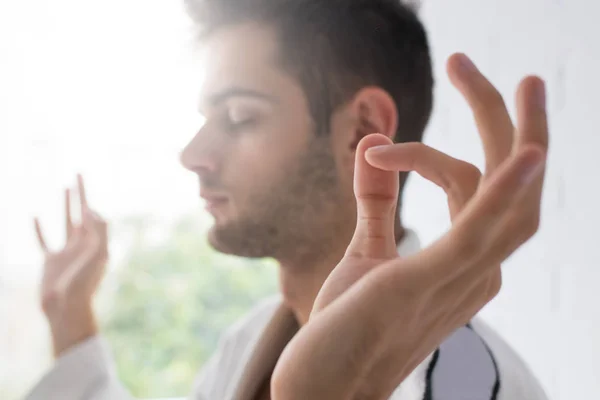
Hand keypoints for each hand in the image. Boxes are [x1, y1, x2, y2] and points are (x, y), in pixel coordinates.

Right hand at [34, 175, 108, 355]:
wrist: (66, 308)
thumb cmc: (85, 284)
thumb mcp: (99, 254)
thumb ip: (98, 230)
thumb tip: (89, 209)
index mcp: (96, 242)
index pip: (94, 213)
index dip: (89, 201)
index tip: (83, 198)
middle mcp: (83, 244)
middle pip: (81, 212)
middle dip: (80, 194)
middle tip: (79, 173)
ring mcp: (66, 251)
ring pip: (66, 221)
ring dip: (66, 205)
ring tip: (65, 187)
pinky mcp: (50, 261)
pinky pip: (44, 241)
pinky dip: (39, 229)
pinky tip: (35, 216)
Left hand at [271, 53, 547, 398]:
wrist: (324, 384)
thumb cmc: (348, 326)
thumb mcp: (366, 253)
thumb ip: (376, 203)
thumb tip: (369, 146)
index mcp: (465, 263)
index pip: (476, 189)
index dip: (432, 154)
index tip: (378, 149)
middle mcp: (478, 272)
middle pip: (514, 186)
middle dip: (507, 122)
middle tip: (478, 67)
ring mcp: (461, 279)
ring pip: (514, 201)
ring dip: (522, 136)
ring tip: (528, 83)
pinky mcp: (429, 283)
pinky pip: (482, 233)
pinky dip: (507, 192)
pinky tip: (527, 153)